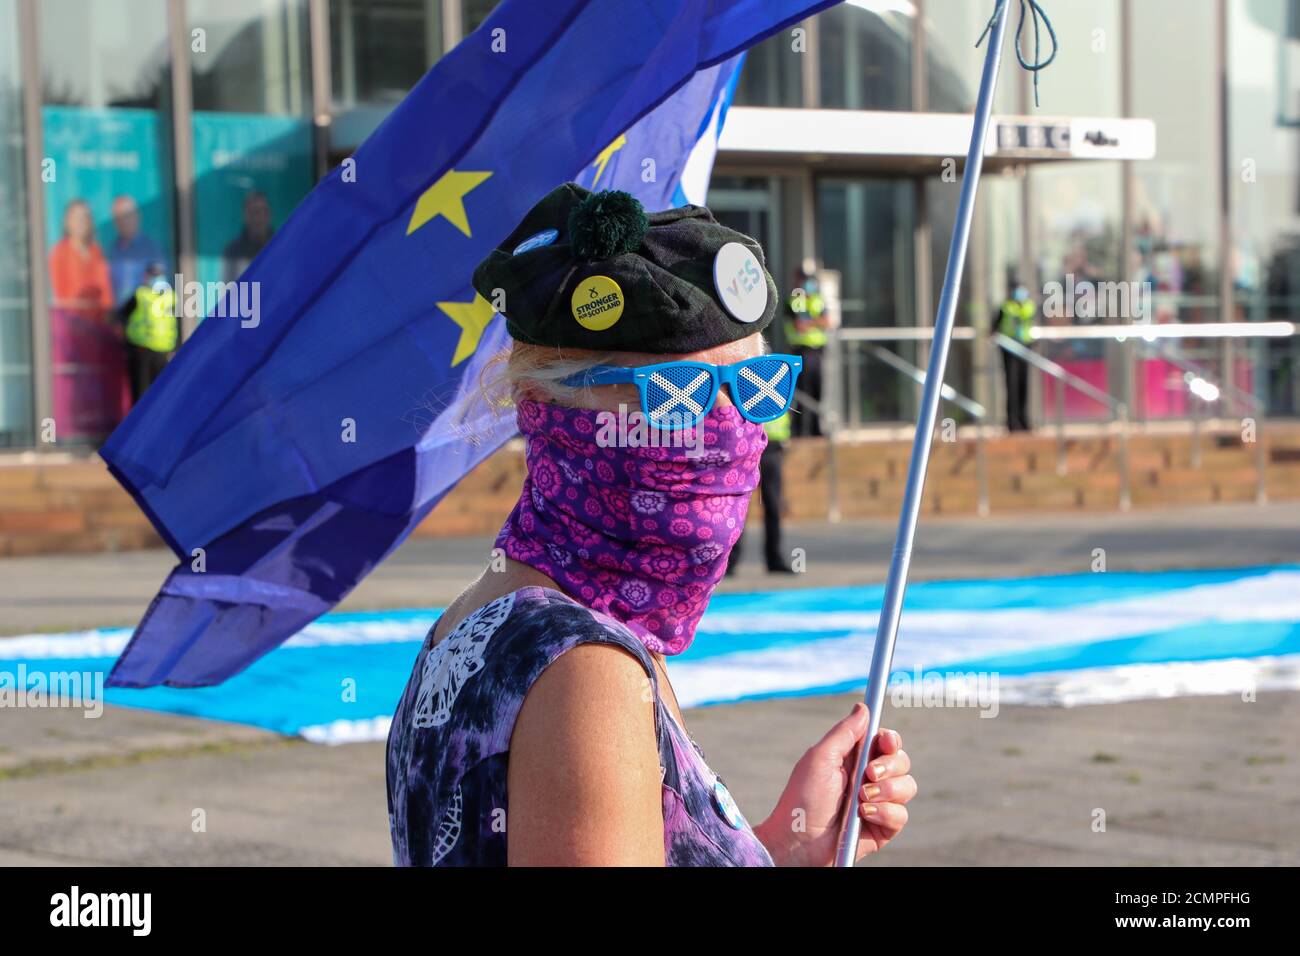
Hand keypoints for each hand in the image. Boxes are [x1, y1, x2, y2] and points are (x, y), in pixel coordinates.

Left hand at [754, 702, 914, 866]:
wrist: (799, 841)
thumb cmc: (802, 799)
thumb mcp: (820, 758)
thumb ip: (844, 733)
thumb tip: (863, 708)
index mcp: (854, 759)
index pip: (885, 742)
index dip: (890, 739)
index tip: (886, 741)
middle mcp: (869, 779)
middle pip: (902, 761)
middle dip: (889, 766)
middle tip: (868, 774)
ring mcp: (878, 803)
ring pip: (907, 786)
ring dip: (887, 790)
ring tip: (861, 799)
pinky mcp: (883, 827)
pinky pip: (901, 814)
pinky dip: (885, 812)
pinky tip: (863, 815)